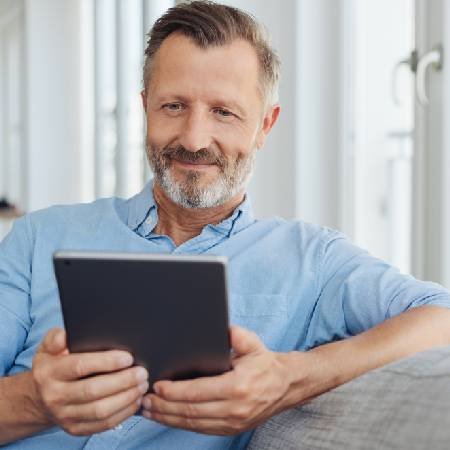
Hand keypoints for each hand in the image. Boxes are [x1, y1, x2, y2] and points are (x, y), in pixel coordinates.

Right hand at [31, 328, 148, 435]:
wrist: (40, 397)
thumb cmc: (53, 364)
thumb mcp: (48, 347)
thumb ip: (56, 337)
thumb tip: (65, 337)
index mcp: (49, 372)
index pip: (80, 366)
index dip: (106, 362)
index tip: (128, 357)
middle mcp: (54, 396)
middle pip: (93, 390)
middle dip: (123, 381)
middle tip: (142, 372)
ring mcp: (64, 415)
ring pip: (100, 410)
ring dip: (126, 398)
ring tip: (142, 385)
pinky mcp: (75, 429)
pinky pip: (103, 425)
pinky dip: (123, 413)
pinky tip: (135, 401)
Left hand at [141, 326, 292, 434]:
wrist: (286, 385)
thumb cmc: (265, 363)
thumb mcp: (252, 343)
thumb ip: (234, 334)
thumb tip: (217, 326)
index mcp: (237, 386)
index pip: (198, 392)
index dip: (174, 391)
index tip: (156, 386)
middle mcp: (234, 408)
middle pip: (191, 411)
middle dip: (164, 407)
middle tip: (144, 400)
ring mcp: (233, 422)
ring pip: (193, 424)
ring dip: (168, 418)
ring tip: (149, 411)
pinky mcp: (232, 429)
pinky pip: (201, 429)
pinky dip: (181, 424)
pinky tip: (168, 418)